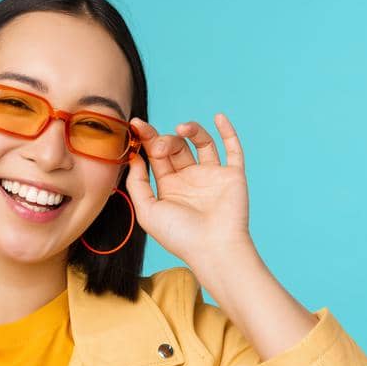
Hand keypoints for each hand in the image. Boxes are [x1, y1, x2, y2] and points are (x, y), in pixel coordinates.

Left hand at [124, 113, 253, 265]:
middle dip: (164, 140)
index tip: (136, 124)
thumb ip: (137, 183)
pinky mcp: (232, 175)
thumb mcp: (147, 210)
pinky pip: (233, 149)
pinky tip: (217, 117)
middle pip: (175, 146)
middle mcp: (190, 178)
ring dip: (191, 130)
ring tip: (182, 129)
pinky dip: (227, 132)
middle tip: (160, 147)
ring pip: (201, 142)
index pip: (155, 156)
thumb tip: (134, 157)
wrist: (213, 248)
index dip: (146, 139)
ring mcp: (212, 175)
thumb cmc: (179, 235)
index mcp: (168, 186)